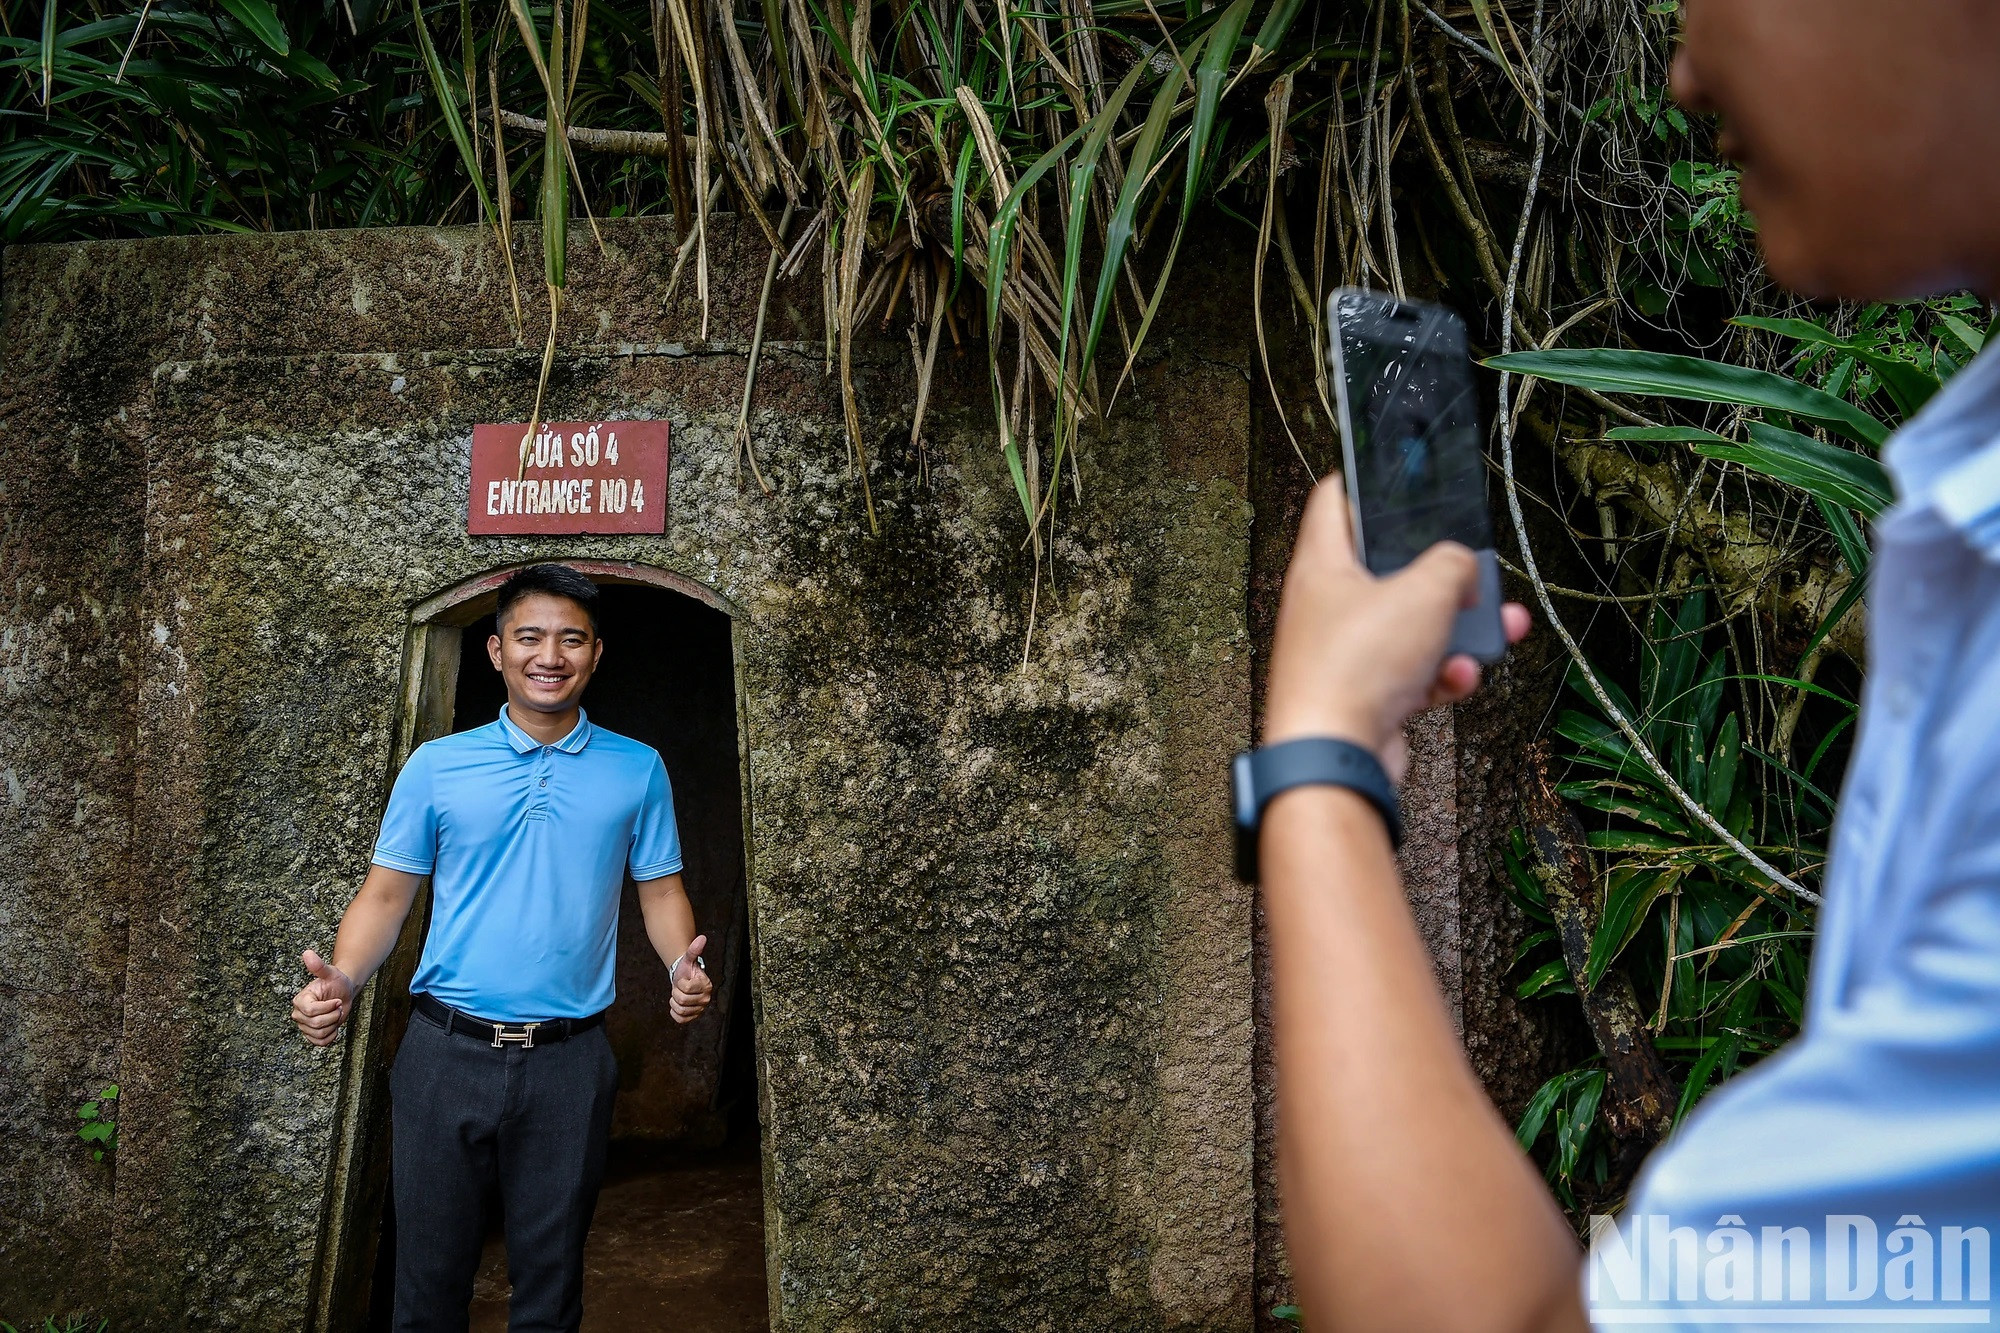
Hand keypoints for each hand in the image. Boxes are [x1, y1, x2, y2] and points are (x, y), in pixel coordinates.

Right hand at [292, 949, 355, 1046]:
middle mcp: (299, 1014)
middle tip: (338, 1006)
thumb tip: (307, 953)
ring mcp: (304, 1025)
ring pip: (319, 1034)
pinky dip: (331, 1037)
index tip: (338, 1000)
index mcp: (300, 1000)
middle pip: (316, 1024)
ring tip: (336, 1014)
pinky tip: (334, 1026)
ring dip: (333, 1025)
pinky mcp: (311, 1035)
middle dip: (333, 1016)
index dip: (328, 1007)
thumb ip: (318, 966)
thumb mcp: (330, 973)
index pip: (311, 1011)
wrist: (343, 993)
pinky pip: (320, 1043)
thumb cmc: (336, 981)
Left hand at [670, 935, 713, 1024]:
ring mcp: (700, 1009)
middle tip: (679, 988)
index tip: (683, 980)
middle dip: (676, 993)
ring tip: (678, 996)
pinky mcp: (694, 1017)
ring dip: (675, 1002)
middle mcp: (706, 999)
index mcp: (706, 985)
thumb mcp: (688, 959)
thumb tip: (702, 938)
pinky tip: (676, 1005)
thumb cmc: (686, 970)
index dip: (680, 983)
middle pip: (683, 1001)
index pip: (686, 988)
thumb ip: (694, 950)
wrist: (683, 979)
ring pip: (681, 1011)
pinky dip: (675, 1013)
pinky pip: (681, 1020)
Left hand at [1264, 477, 1530, 782]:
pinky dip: (1440, 674)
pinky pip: (1413, 672)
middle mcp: (1326, 605)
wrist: (1335, 756)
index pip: (1335, 499)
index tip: (1395, 472)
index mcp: (1323, 565)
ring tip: (1495, 627)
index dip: (1365, 479)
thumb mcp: (1423, 593)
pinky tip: (1456, 677)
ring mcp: (1344, 651)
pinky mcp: (1363, 693)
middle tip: (1474, 572)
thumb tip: (1461, 568)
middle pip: (1389, 569)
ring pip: (1410, 625)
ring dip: (1455, 630)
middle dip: (1442, 574)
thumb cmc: (1353, 670)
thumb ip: (1452, 565)